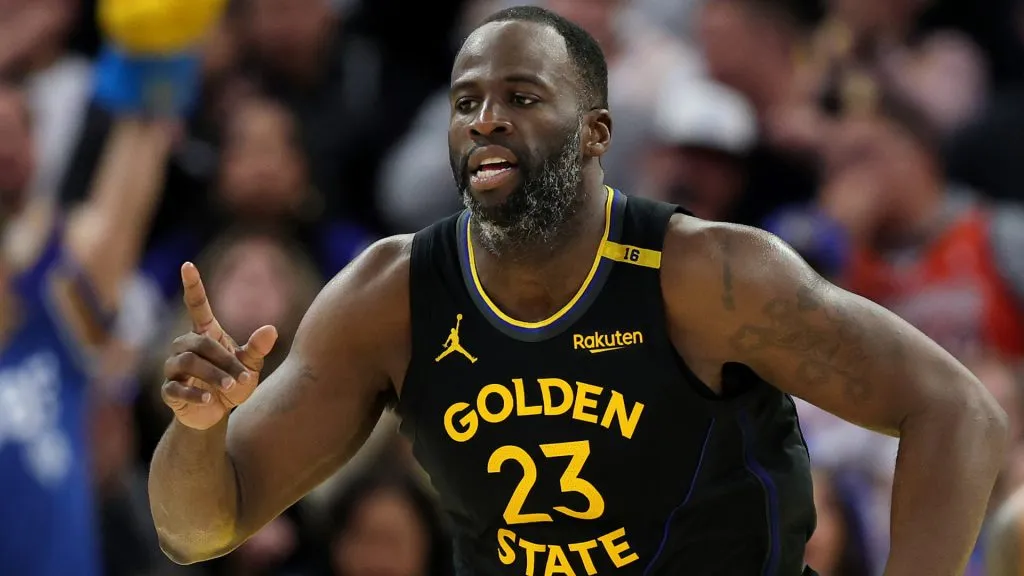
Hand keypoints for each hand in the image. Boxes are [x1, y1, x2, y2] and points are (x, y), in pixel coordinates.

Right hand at [161, 262, 277, 429]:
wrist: (216, 413)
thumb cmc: (233, 382)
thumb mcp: (250, 366)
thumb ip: (257, 349)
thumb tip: (271, 329)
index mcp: (205, 334)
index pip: (196, 305)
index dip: (192, 286)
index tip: (188, 265)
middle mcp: (184, 346)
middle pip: (199, 343)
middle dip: (223, 361)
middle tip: (244, 378)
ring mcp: (173, 368)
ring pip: (187, 362)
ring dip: (213, 375)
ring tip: (231, 387)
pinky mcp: (168, 390)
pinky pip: (176, 388)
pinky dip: (194, 393)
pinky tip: (210, 400)